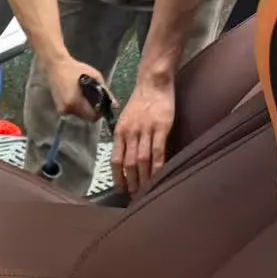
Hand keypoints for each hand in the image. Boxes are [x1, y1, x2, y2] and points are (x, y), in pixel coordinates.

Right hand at [43, 57, 110, 124]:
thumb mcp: (95, 76)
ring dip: (85, 110)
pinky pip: (74, 112)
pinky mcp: (59, 109)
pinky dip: (78, 107)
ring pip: (80, 116)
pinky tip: (78, 96)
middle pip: (87, 118)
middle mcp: (68, 109)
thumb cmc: (76, 69)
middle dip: (93, 111)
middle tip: (95, 99)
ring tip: (86, 96)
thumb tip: (114, 105)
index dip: (100, 113)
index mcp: (75, 102)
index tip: (102, 105)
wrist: (56, 66)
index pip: (92, 117)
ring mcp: (62, 110)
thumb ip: (104, 91)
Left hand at [113, 77, 174, 194]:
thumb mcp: (125, 120)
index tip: (121, 189)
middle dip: (131, 181)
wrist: (153, 83)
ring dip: (144, 177)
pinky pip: (158, 151)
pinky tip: (159, 176)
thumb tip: (124, 159)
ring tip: (146, 190)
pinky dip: (158, 166)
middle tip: (135, 195)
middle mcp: (130, 133)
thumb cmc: (140, 102)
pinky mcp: (161, 128)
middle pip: (129, 163)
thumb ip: (124, 138)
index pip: (116, 160)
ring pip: (143, 160)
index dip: (118, 177)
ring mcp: (146, 130)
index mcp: (119, 132)